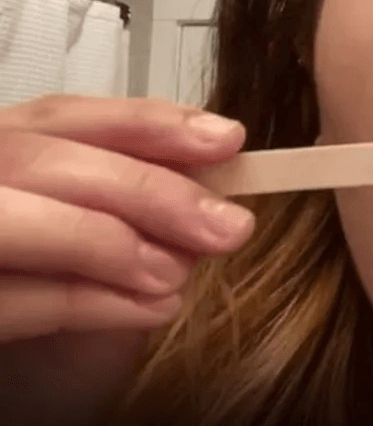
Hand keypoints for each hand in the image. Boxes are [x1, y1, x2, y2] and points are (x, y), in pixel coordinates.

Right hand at [0, 95, 254, 422]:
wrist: (13, 379)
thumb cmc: (51, 289)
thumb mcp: (95, 232)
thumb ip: (132, 204)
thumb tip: (210, 196)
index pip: (61, 116)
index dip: (146, 123)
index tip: (227, 139)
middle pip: (39, 161)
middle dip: (145, 190)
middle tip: (227, 226)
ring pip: (10, 222)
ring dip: (111, 246)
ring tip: (180, 275)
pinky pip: (8, 299)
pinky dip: (88, 302)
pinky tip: (153, 308)